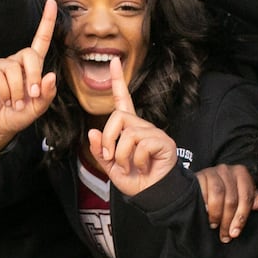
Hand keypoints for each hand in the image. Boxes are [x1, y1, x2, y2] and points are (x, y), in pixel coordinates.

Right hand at [0, 0, 58, 153]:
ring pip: (13, 69)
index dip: (47, 22)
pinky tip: (3, 100)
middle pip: (29, 54)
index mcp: (32, 66)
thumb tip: (50, 76)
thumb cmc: (18, 115)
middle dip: (33, 76)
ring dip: (17, 92)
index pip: (41, 40)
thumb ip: (47, 94)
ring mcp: (0, 65)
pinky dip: (5, 92)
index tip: (51, 3)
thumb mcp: (38, 108)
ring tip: (14, 104)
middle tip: (32, 96)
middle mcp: (16, 61)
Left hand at [87, 59, 178, 196]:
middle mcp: (143, 126)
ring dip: (122, 155)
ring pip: (128, 133)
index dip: (118, 81)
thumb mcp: (110, 165)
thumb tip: (93, 131)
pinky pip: (141, 144)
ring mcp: (154, 132)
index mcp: (129, 128)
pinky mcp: (163, 141)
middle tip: (111, 159)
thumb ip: (101, 149)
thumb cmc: (134, 179)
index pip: (123, 100)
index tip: (113, 62)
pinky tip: (143, 167)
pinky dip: (135, 160)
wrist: (151, 195)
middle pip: (118, 117)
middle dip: (109, 139)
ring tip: (128, 167)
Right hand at [195, 164, 257, 242]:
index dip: (241, 217)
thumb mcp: (246, 197)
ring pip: (217, 195)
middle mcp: (228, 170)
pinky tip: (205, 214)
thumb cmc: (228, 194)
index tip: (235, 232)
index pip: (246, 197)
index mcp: (242, 174)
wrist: (204, 186)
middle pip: (231, 199)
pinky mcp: (198, 176)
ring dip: (216, 214)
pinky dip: (204, 205)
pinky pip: (202, 192)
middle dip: (228, 220)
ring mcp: (212, 172)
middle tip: (225, 234)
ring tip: (214, 225)